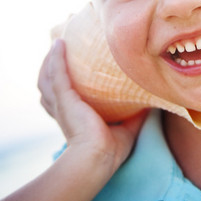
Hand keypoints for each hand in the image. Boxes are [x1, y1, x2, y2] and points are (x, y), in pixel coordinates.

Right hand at [38, 39, 146, 172]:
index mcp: (75, 115)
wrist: (98, 159)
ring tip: (58, 42)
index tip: (70, 67)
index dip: (63, 82)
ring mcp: (61, 103)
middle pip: (48, 83)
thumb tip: (153, 100)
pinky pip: (57, 73)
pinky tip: (60, 43)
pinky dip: (56, 58)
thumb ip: (137, 113)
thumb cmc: (111, 150)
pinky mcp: (64, 99)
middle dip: (50, 66)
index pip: (63, 94)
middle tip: (59, 47)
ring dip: (50, 59)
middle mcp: (63, 108)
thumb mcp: (127, 127)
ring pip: (47, 76)